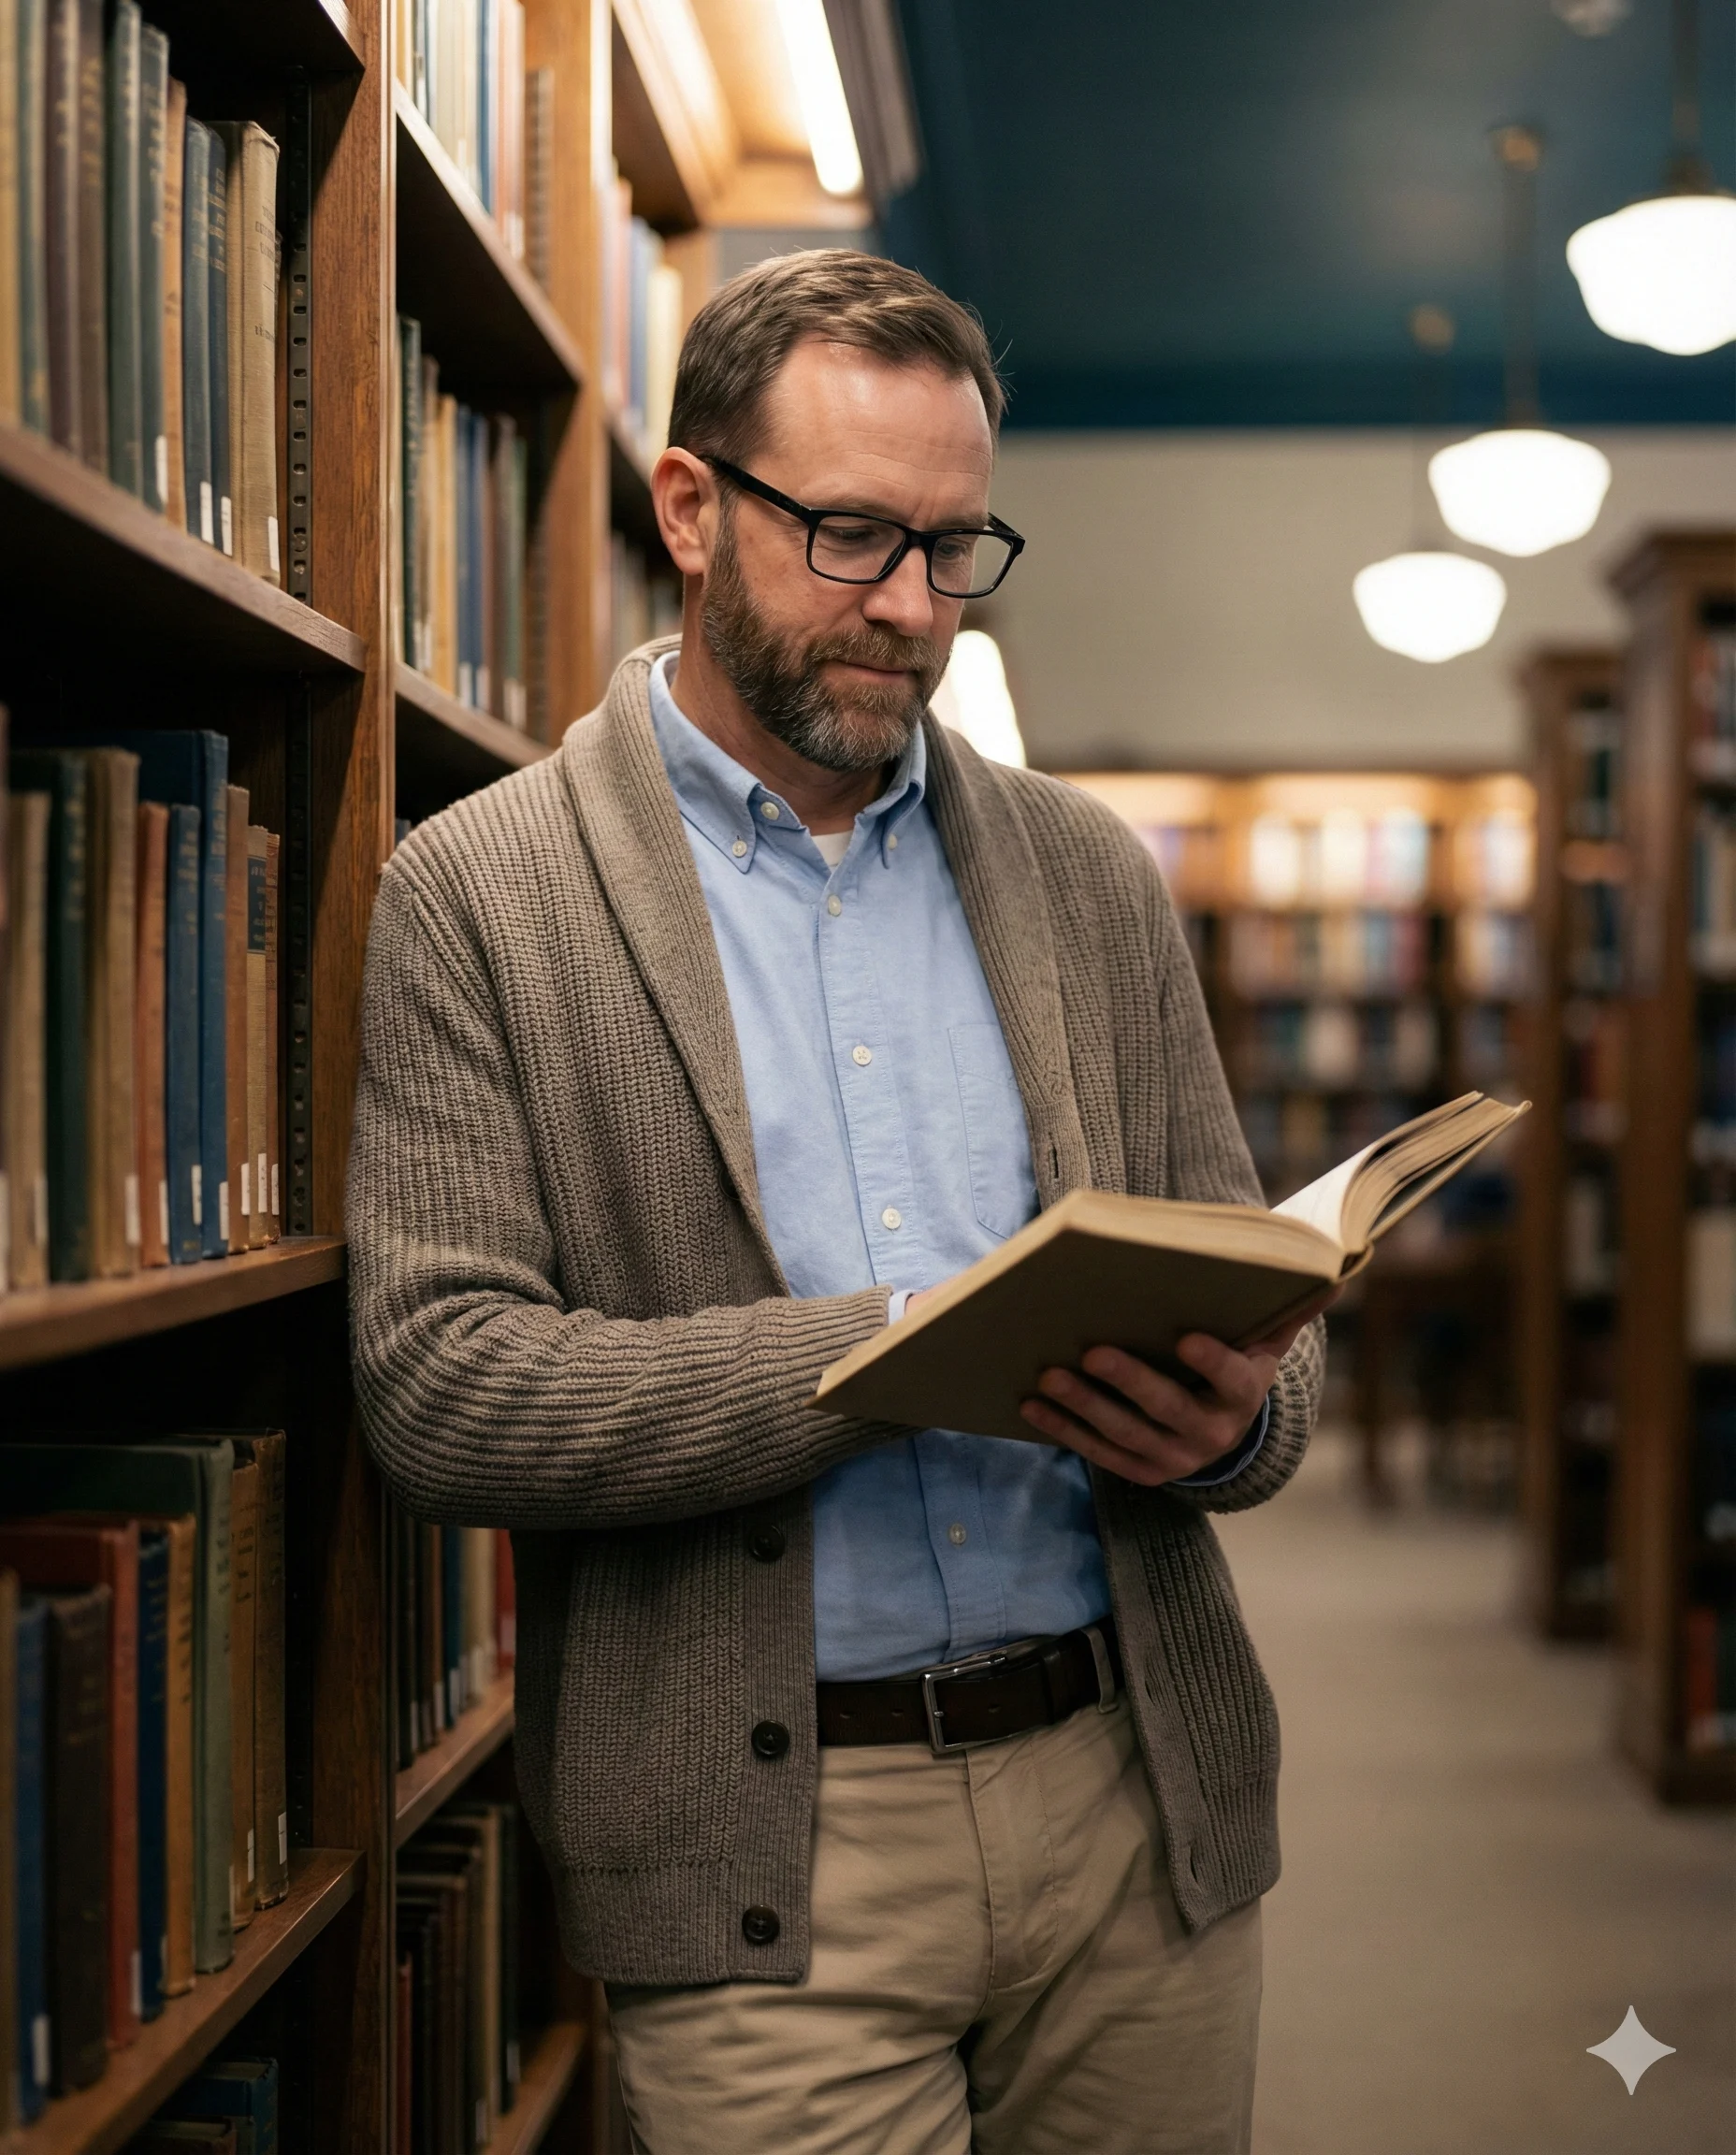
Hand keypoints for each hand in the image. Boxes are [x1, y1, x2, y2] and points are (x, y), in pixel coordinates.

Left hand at [1014, 1288, 1339, 1487]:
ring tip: (1048, 1374)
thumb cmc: (1237, 1368)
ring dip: (1083, 1406)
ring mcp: (1173, 1459)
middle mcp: (1211, 1434)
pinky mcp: (1141, 1472)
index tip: (1186, 1335)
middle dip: (1128, 1381)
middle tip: (1091, 1350)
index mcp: (1243, 1397)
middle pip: (1166, 1408)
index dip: (1212, 1360)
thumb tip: (1335, 1270)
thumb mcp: (1266, 1343)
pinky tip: (1032, 1405)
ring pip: (1124, 1433)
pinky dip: (1064, 1430)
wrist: (1225, 1436)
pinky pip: (1098, 1453)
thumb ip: (1289, 1309)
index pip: (1232, 1378)